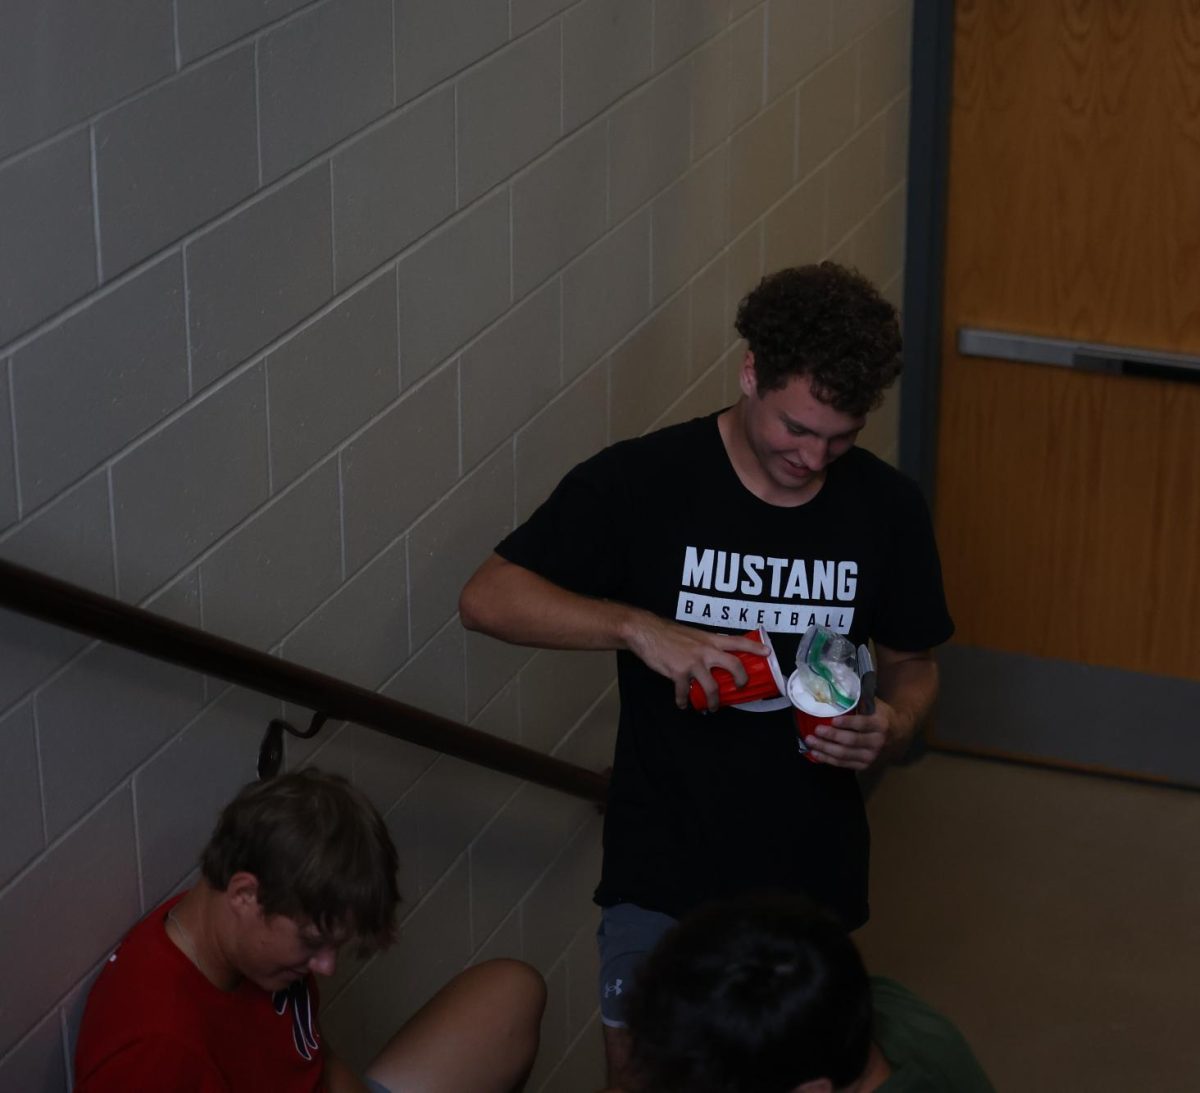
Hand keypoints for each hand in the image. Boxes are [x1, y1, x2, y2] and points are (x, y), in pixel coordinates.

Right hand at [623, 613, 766, 710]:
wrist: (645, 631)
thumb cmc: (667, 633)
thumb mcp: (692, 634)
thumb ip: (705, 645)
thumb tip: (714, 657)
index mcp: (709, 639)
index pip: (738, 641)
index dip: (754, 647)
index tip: (767, 653)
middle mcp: (705, 650)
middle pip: (734, 665)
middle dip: (741, 679)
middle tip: (741, 687)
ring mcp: (693, 662)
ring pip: (713, 687)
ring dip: (714, 701)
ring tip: (712, 707)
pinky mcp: (678, 672)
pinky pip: (684, 693)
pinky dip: (684, 701)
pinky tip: (683, 704)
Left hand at [801, 699, 897, 769]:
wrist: (899, 735)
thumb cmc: (881, 715)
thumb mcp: (875, 704)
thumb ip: (859, 699)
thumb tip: (837, 688)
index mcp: (880, 724)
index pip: (862, 724)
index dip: (847, 723)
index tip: (832, 720)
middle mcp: (877, 742)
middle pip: (851, 741)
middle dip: (831, 736)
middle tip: (815, 730)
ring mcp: (871, 756)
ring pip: (845, 754)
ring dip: (825, 748)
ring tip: (810, 741)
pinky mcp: (864, 765)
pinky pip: (844, 764)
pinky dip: (828, 759)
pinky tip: (816, 753)